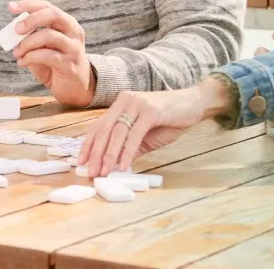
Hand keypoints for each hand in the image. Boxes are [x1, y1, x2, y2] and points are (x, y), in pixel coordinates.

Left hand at [8, 1, 95, 107]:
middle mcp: (73, 31)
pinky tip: (22, 62)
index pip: (47, 7)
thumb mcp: (43, 47)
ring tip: (16, 53)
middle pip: (53, 15)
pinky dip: (30, 57)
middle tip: (16, 29)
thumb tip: (13, 31)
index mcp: (66, 23)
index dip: (29, 5)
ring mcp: (73, 47)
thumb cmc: (56, 64)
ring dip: (27, 43)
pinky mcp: (69, 64)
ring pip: (49, 35)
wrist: (75, 87)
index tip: (11, 6)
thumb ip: (32, 38)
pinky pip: (47, 55)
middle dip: (31, 20)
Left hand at [78, 77, 230, 177]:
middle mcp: (126, 100)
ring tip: (104, 172)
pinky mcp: (151, 110)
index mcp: (121, 104)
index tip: (80, 162)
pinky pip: (135, 134)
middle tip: (91, 172)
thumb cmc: (168, 120)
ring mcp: (138, 103)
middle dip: (96, 153)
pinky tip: (124, 166)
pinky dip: (128, 151)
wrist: (192, 105)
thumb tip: (113, 166)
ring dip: (109, 155)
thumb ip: (129, 147)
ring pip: (117, 132)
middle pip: (105, 129)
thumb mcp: (144, 135)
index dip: (88, 144)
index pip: (99, 126)